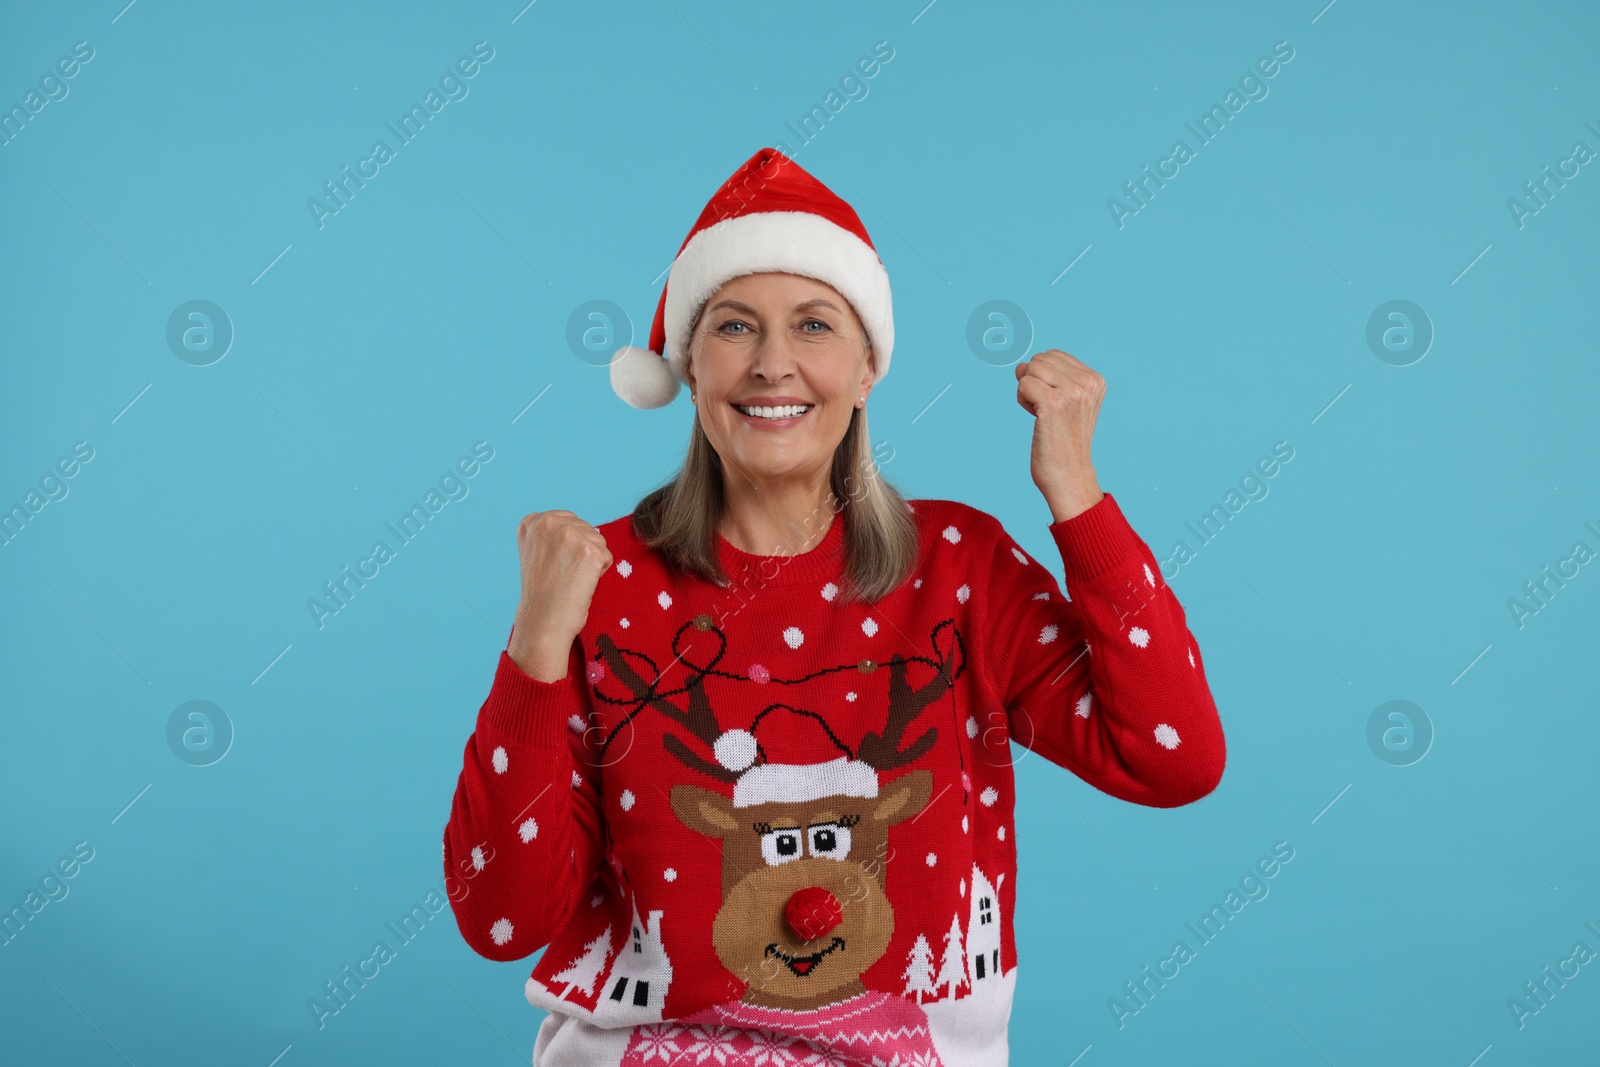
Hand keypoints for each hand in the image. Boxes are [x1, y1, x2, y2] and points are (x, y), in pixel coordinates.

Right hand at [507, 510, 611, 680]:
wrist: (543, 620)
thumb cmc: (542, 592)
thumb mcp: (536, 551)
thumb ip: (552, 533)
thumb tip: (580, 527)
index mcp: (533, 521)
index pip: (569, 521)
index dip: (567, 547)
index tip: (553, 565)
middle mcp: (549, 522)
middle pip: (586, 528)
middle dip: (580, 551)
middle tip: (562, 574)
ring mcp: (570, 534)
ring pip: (598, 541)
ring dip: (590, 561)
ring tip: (570, 578)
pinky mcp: (590, 550)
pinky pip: (607, 557)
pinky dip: (599, 573)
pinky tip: (580, 583)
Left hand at [1014, 349, 1105, 521]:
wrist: (1068, 475)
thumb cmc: (1063, 442)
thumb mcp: (1066, 403)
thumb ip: (1049, 378)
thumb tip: (1020, 365)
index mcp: (1095, 380)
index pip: (1054, 356)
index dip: (1044, 377)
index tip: (1054, 403)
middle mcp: (1087, 383)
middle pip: (1040, 359)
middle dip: (1034, 381)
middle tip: (1045, 410)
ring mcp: (1071, 393)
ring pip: (1030, 369)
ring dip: (1027, 390)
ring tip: (1041, 414)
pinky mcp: (1053, 404)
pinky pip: (1023, 384)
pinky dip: (1022, 400)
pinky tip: (1035, 417)